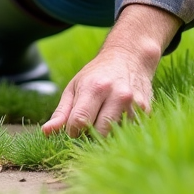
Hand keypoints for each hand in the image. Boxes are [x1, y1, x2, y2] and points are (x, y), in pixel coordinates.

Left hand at [42, 4, 179, 137]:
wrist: (130, 57)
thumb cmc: (96, 75)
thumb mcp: (75, 87)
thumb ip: (61, 113)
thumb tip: (46, 133)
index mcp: (95, 88)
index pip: (79, 122)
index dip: (73, 131)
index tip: (74, 128)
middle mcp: (117, 95)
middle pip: (100, 132)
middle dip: (91, 136)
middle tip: (89, 127)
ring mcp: (134, 104)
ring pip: (116, 135)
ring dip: (107, 135)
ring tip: (104, 119)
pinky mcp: (146, 111)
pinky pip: (129, 132)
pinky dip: (121, 131)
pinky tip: (118, 118)